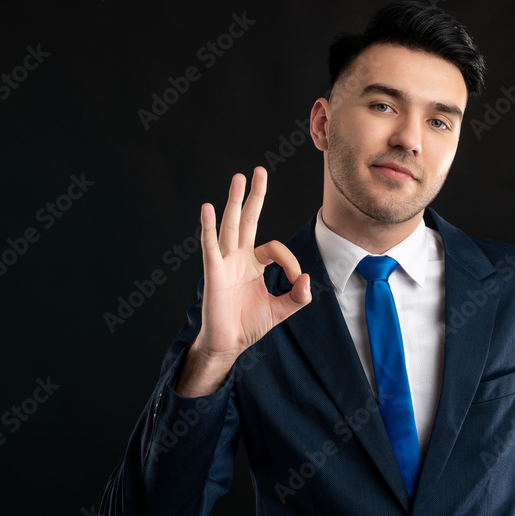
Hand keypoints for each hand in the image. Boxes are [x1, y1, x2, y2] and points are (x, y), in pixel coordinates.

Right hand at [176, 167, 311, 395]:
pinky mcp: (213, 273)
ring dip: (234, 202)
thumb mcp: (281, 309)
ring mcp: (224, 263)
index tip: (296, 280)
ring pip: (230, 226)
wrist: (229, 344)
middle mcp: (238, 257)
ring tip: (238, 179)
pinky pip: (211, 247)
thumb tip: (308, 280)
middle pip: (247, 220)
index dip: (289, 261)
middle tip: (257, 171)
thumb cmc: (250, 325)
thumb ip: (297, 296)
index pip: (274, 248)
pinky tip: (206, 209)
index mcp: (254, 263)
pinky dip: (208, 228)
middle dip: (254, 196)